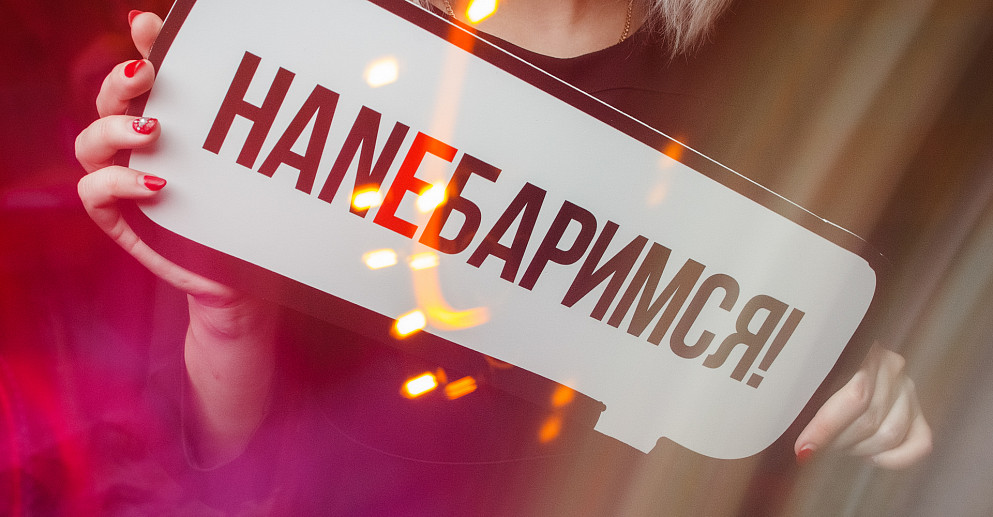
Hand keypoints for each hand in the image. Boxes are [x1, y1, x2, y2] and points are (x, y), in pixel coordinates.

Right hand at [75, 11, 238, 307]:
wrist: (240, 275)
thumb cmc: (244, 215)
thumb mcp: (248, 170)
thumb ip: (246, 132)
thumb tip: (267, 82)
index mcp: (166, 122)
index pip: (147, 76)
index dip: (144, 47)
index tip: (149, 25)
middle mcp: (136, 146)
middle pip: (109, 101)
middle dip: (120, 82)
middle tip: (145, 72)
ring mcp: (123, 180)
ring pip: (91, 142)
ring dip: (115, 129)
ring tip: (152, 130)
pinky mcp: (118, 217)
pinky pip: (95, 192)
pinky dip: (117, 183)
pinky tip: (155, 183)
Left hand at [795, 342, 931, 468]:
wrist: (838, 362)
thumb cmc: (815, 371)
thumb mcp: (808, 374)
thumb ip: (805, 396)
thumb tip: (801, 440)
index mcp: (863, 350)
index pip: (853, 397)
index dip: (827, 427)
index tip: (804, 447)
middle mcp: (891, 367)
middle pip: (869, 419)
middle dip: (838, 440)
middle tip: (816, 447)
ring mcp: (907, 389)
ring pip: (889, 433)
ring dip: (859, 448)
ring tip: (838, 446)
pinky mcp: (919, 412)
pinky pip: (920, 444)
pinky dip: (895, 458)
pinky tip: (872, 457)